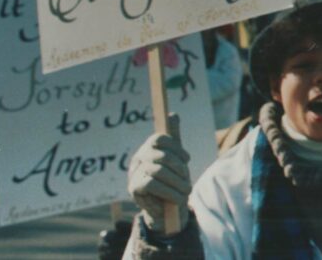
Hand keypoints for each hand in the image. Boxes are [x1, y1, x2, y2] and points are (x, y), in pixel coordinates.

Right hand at [127, 113, 191, 233]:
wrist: (166, 207)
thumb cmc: (173, 178)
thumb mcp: (176, 157)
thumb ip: (174, 137)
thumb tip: (173, 115)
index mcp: (149, 147)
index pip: (160, 139)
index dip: (176, 148)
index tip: (187, 159)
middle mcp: (139, 157)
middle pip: (162, 156)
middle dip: (179, 168)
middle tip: (188, 180)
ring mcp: (135, 172)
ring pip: (159, 171)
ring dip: (177, 182)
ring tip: (186, 191)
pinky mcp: (134, 187)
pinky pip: (152, 185)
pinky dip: (168, 192)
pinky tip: (176, 198)